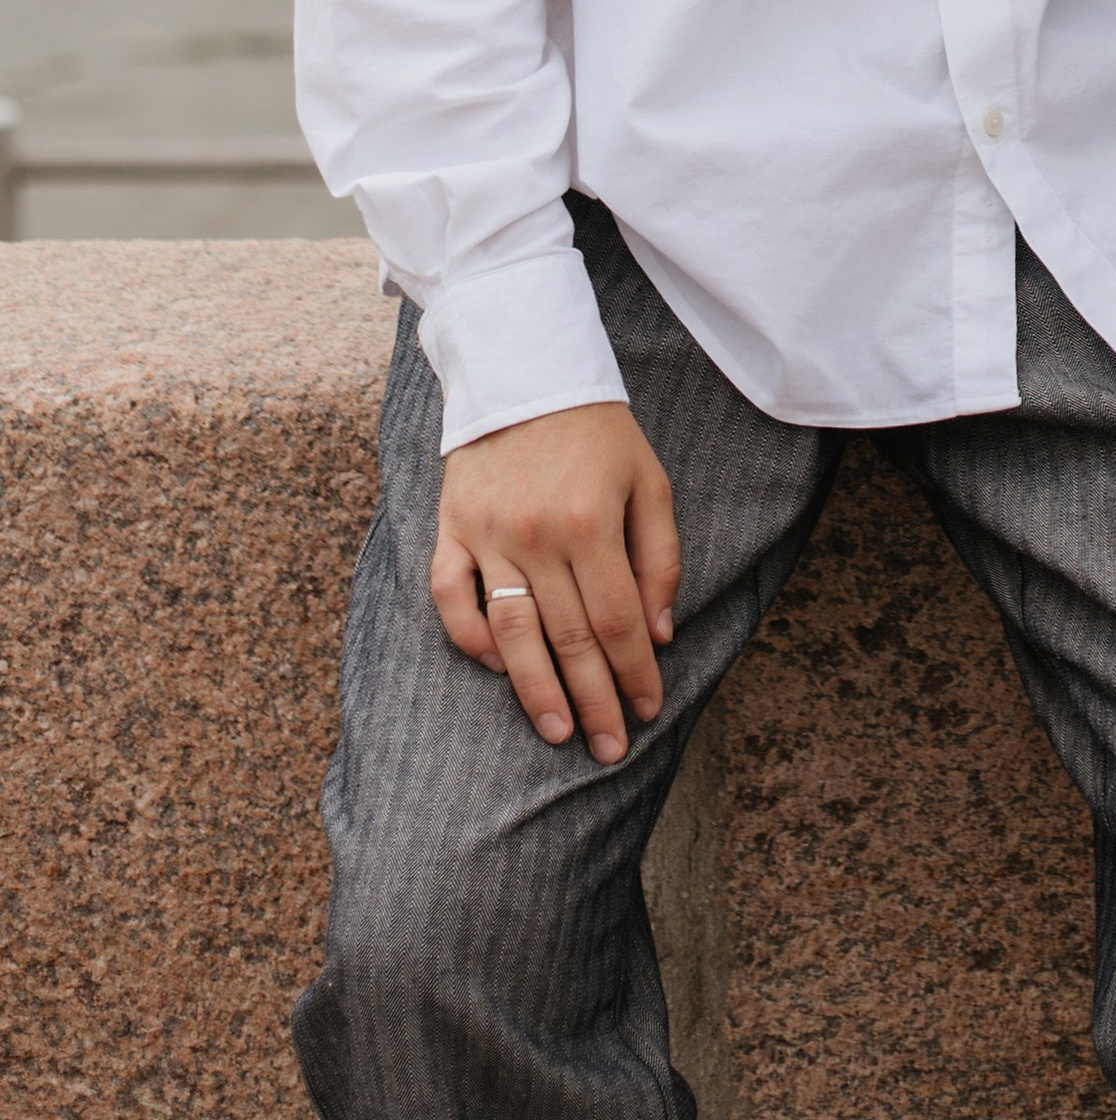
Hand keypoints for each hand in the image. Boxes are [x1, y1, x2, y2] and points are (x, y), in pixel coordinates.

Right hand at [431, 401, 680, 765]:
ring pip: (511, 633)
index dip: (634, 672)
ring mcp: (487, 535)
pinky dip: (470, 639)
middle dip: (594, 701)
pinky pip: (450, 598)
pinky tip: (497, 670)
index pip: (616, 621)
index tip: (648, 711)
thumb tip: (660, 633)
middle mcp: (536, 536)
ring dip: (535, 691)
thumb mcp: (649, 481)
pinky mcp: (450, 528)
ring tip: (560, 734)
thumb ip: (659, 557)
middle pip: (568, 638)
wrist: (526, 370)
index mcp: (590, 523)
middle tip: (610, 749)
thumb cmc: (598, 430)